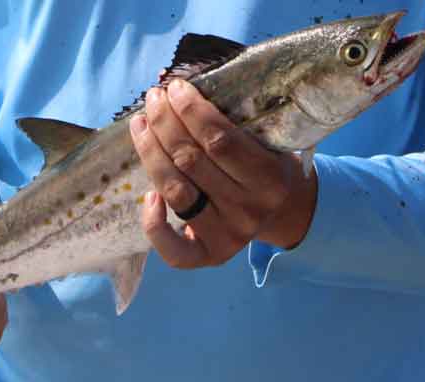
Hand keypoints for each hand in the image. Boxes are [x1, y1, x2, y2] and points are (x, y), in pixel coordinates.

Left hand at [129, 79, 317, 267]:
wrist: (285, 210)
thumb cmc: (266, 163)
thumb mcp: (266, 138)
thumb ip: (232, 117)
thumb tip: (175, 83)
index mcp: (270, 178)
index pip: (220, 141)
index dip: (191, 112)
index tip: (174, 88)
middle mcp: (249, 210)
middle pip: (191, 163)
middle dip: (165, 125)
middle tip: (153, 100)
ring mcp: (229, 236)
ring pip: (176, 193)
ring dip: (151, 154)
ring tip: (140, 125)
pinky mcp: (210, 256)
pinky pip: (174, 251)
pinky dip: (154, 224)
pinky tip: (147, 195)